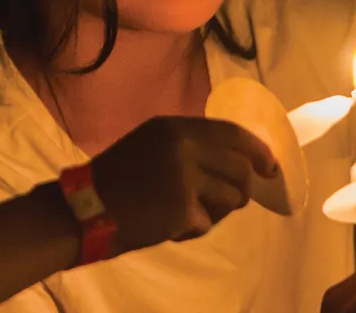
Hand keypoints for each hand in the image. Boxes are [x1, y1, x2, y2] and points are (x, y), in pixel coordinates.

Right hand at [89, 116, 277, 253]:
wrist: (86, 209)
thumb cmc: (117, 179)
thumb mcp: (151, 146)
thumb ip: (190, 147)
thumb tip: (238, 162)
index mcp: (174, 127)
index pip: (232, 133)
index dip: (257, 150)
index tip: (270, 167)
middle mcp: (182, 146)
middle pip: (240, 168)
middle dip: (243, 189)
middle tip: (234, 200)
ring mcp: (183, 177)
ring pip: (230, 198)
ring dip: (217, 211)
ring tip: (190, 213)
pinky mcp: (181, 207)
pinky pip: (206, 222)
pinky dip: (192, 228)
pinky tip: (169, 225)